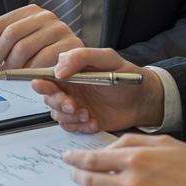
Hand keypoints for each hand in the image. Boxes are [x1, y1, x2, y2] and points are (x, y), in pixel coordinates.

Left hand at [0, 4, 83, 70]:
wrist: (82, 63)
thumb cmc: (49, 54)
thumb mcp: (26, 44)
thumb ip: (6, 46)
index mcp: (30, 12)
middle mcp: (45, 16)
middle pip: (10, 34)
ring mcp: (59, 29)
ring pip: (24, 47)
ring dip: (12, 66)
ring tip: (9, 76)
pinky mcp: (72, 44)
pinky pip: (43, 60)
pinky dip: (31, 71)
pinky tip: (27, 78)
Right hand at [33, 48, 163, 132]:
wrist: (144, 100)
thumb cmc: (127, 76)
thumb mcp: (107, 59)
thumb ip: (81, 57)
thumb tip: (58, 69)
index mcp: (71, 72)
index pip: (46, 76)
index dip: (41, 83)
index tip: (46, 87)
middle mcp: (70, 89)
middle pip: (49, 98)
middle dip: (59, 103)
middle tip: (74, 105)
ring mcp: (75, 106)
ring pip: (57, 115)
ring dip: (70, 117)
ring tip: (88, 114)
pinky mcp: (83, 121)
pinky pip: (71, 128)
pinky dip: (80, 127)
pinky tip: (94, 122)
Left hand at [64, 133, 185, 185]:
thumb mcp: (161, 141)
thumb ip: (129, 143)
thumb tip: (106, 151)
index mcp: (135, 160)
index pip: (91, 160)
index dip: (74, 159)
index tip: (68, 158)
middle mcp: (132, 184)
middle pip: (90, 182)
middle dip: (77, 177)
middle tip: (74, 175)